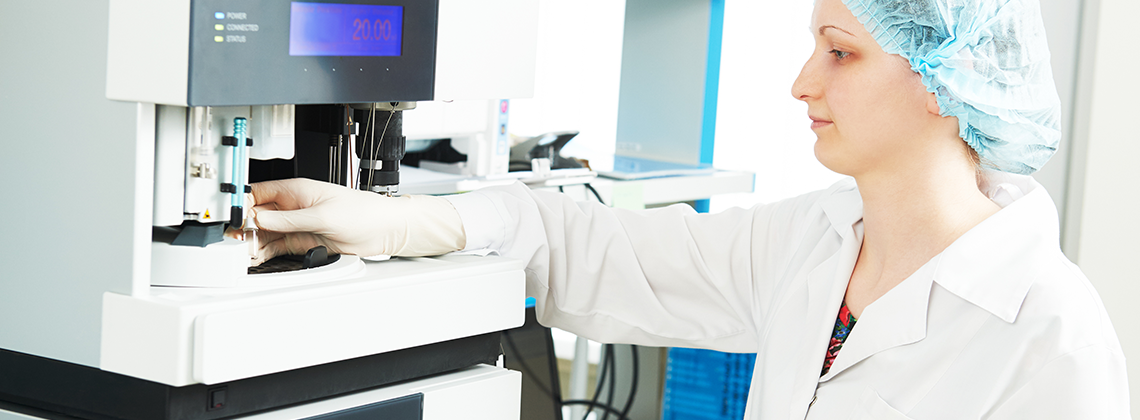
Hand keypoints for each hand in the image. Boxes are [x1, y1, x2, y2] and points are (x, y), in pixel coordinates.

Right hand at [240, 178, 465, 264]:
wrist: (382, 230)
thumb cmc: (361, 212)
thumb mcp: (321, 215)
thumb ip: (289, 219)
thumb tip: (260, 218)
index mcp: (296, 190)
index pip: (259, 193)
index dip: (242, 204)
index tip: (230, 217)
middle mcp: (293, 207)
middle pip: (258, 216)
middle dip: (243, 227)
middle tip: (232, 241)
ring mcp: (297, 225)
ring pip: (265, 233)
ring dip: (252, 242)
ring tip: (239, 253)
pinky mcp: (302, 241)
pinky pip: (277, 247)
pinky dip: (265, 253)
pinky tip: (254, 258)